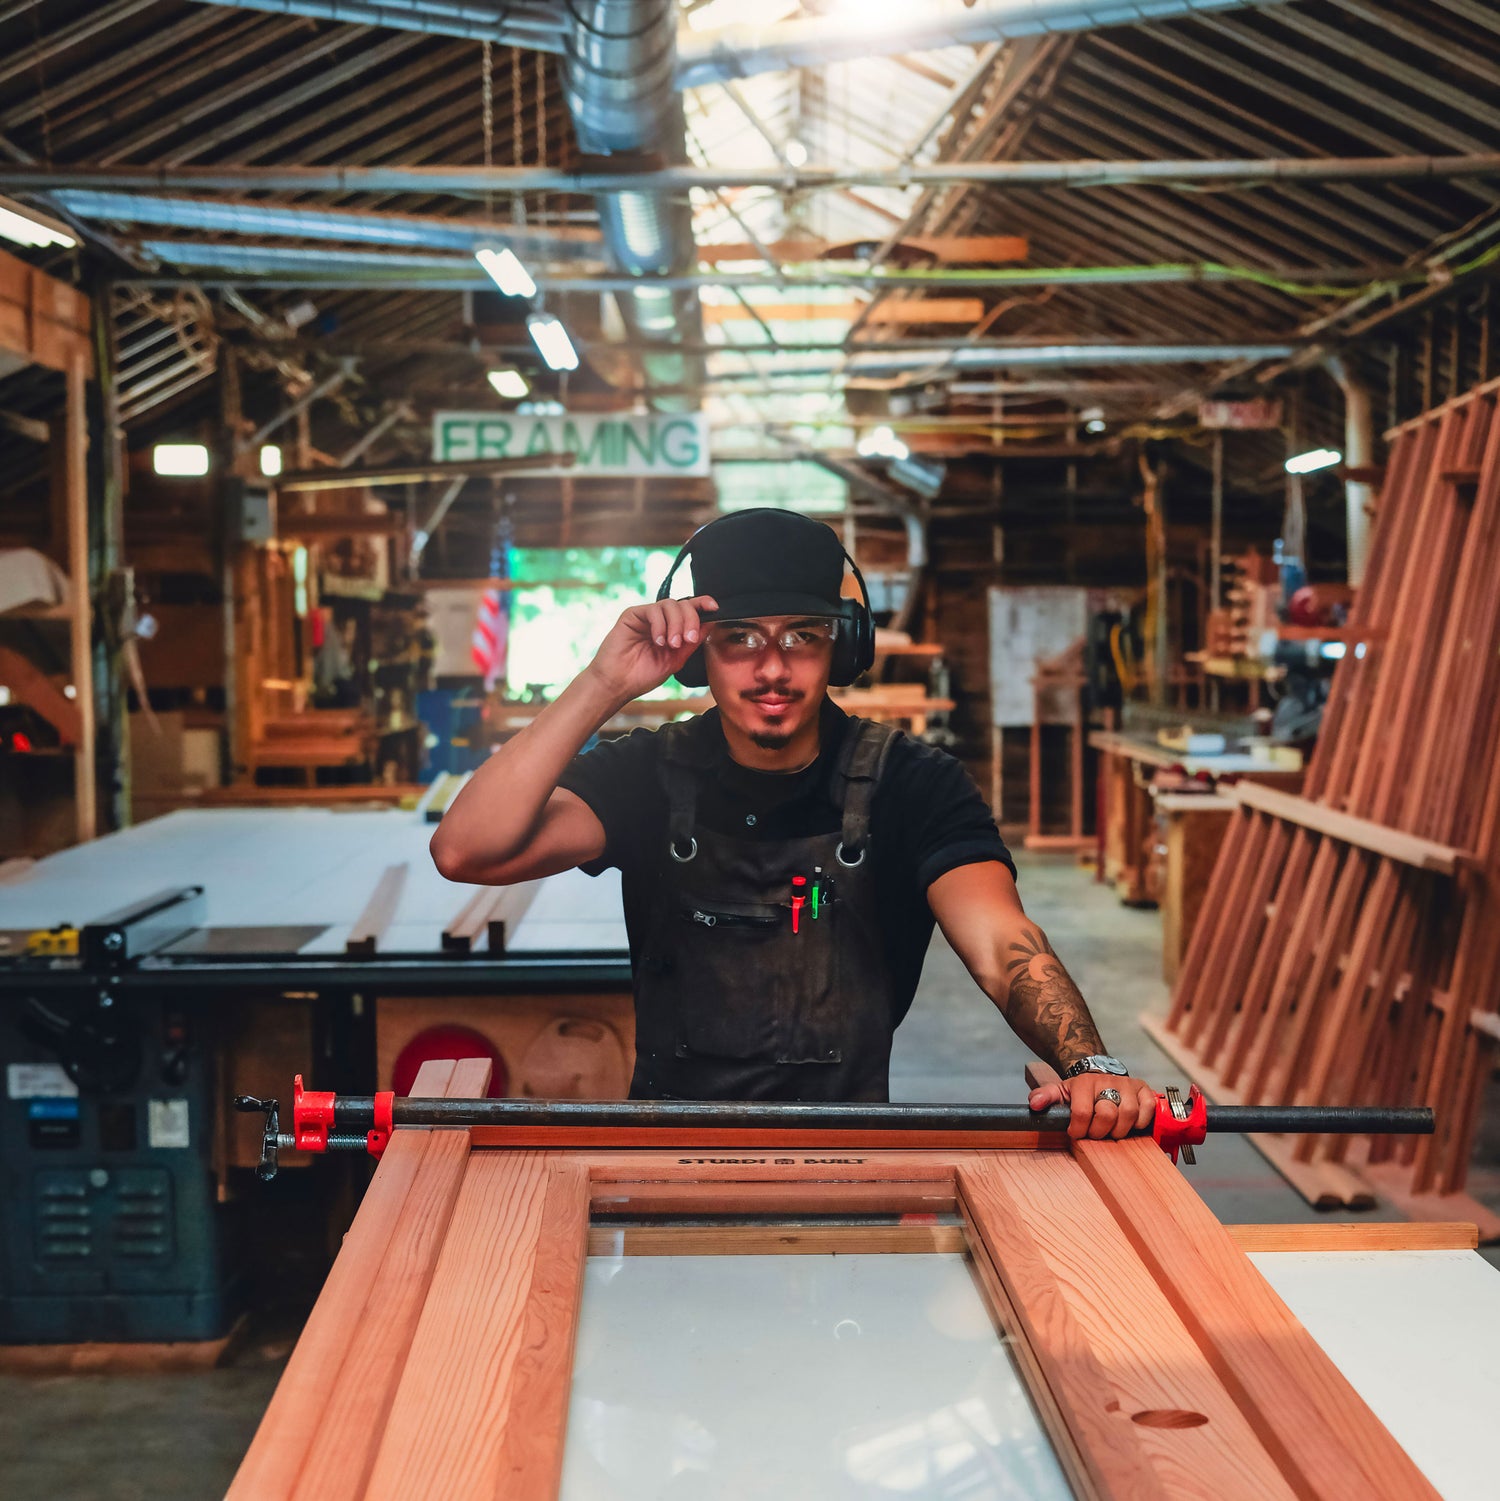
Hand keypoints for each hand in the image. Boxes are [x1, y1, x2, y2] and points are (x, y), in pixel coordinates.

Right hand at [584, 594, 718, 702]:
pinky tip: (658, 641)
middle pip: (683, 605)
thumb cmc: (643, 675)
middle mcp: (660, 620)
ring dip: (677, 624)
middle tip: (687, 640)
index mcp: (672, 629)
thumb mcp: (676, 660)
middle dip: (690, 621)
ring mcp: (646, 616)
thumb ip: (692, 642)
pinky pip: (653, 610)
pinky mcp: (632, 615)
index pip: (690, 610)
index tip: (715, 608)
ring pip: (670, 605)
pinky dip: (660, 625)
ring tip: (672, 645)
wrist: (617, 684)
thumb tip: (711, 623)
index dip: (703, 604)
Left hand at [1027, 1067, 1157, 1140]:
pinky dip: (1140, 1121)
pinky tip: (1130, 1124)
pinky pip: (1148, 1109)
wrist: (1100, 1075)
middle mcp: (1108, 1081)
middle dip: (1099, 1131)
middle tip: (1095, 1134)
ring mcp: (1128, 1085)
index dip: (1079, 1129)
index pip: (1082, 1112)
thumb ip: (1045, 1097)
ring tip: (1111, 1131)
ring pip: (1128, 1114)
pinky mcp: (1144, 1090)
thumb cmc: (1081, 1091)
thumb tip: (1034, 1105)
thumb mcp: (1060, 1091)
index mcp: (1085, 1082)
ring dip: (1119, 1130)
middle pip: (1107, 1114)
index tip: (1076, 1133)